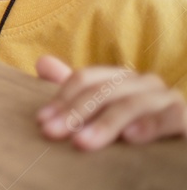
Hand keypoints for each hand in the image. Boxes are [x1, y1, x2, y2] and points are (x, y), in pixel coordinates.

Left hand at [36, 55, 186, 149]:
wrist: (179, 151)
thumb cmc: (137, 131)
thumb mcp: (104, 112)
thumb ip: (77, 92)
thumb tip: (43, 63)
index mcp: (122, 79)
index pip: (86, 79)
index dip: (62, 98)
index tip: (42, 121)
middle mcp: (145, 84)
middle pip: (104, 91)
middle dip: (75, 112)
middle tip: (53, 132)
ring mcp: (167, 99)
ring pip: (132, 104)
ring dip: (105, 123)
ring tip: (82, 141)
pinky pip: (171, 117)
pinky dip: (150, 126)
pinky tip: (131, 137)